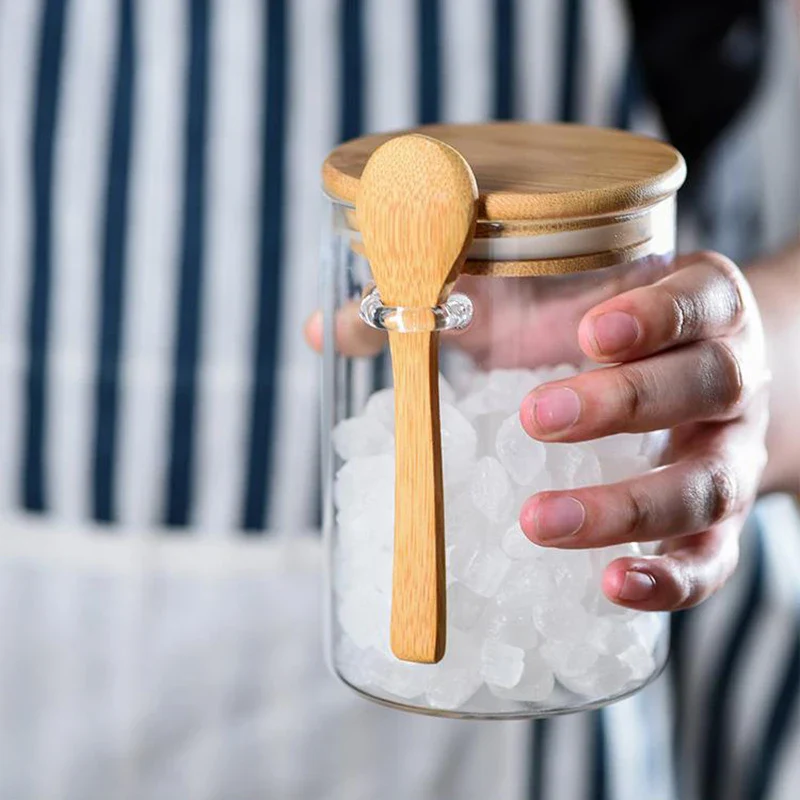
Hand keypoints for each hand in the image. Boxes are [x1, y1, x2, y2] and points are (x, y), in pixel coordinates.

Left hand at [518, 252, 769, 610]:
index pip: (699, 300)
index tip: (590, 334)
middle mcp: (733, 378)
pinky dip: (670, 579)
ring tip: (540, 521)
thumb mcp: (559, 296)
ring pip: (709, 483)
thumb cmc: (603, 332)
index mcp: (704, 307)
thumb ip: (491, 292)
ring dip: (628, 507)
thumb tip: (389, 310)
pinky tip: (612, 585)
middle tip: (537, 419)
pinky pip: (712, 558)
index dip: (655, 317)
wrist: (680, 378)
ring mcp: (732, 455)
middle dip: (624, 403)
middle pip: (708, 384)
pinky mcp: (721, 522)